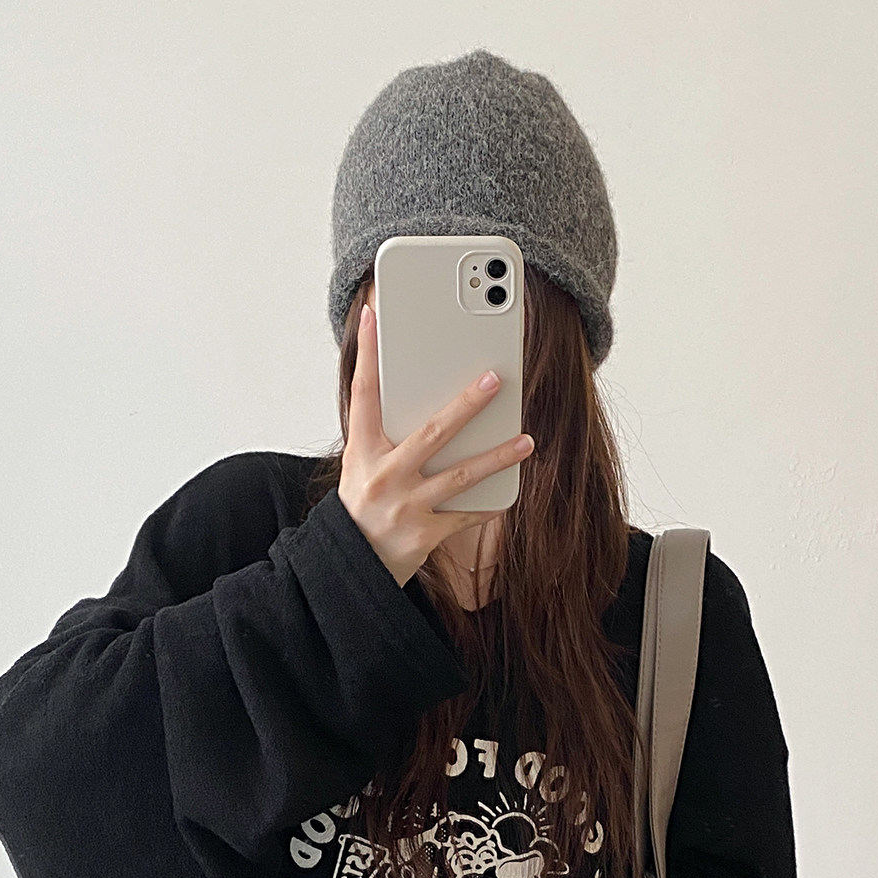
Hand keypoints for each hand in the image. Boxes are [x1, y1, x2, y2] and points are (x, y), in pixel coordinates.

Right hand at [339, 298, 534, 587]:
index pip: (363, 393)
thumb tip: (416, 387)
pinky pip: (465, 516)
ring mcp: (405, 506)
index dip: (367, 353)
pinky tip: (511, 491)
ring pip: (460, 476)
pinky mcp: (424, 535)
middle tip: (495, 378)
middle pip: (431, 432)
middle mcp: (384, 476)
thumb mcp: (361, 462)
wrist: (351, 563)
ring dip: (497, 456)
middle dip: (466, 404)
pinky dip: (488, 504)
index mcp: (362, 450)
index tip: (374, 315)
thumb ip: (383, 429)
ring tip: (526, 441)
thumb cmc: (364, 502)